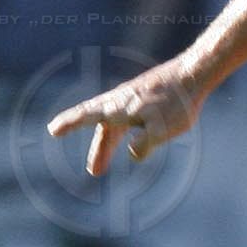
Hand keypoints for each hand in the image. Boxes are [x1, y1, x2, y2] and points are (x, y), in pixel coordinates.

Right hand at [45, 59, 204, 174]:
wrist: (193, 74)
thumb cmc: (177, 102)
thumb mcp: (162, 128)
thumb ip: (145, 143)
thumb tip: (132, 154)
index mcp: (118, 108)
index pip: (86, 116)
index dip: (69, 123)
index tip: (52, 129)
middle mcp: (120, 102)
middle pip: (102, 130)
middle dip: (98, 150)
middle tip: (95, 172)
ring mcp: (132, 100)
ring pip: (112, 126)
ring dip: (106, 146)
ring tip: (100, 167)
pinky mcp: (145, 100)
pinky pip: (124, 121)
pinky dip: (119, 134)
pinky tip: (127, 140)